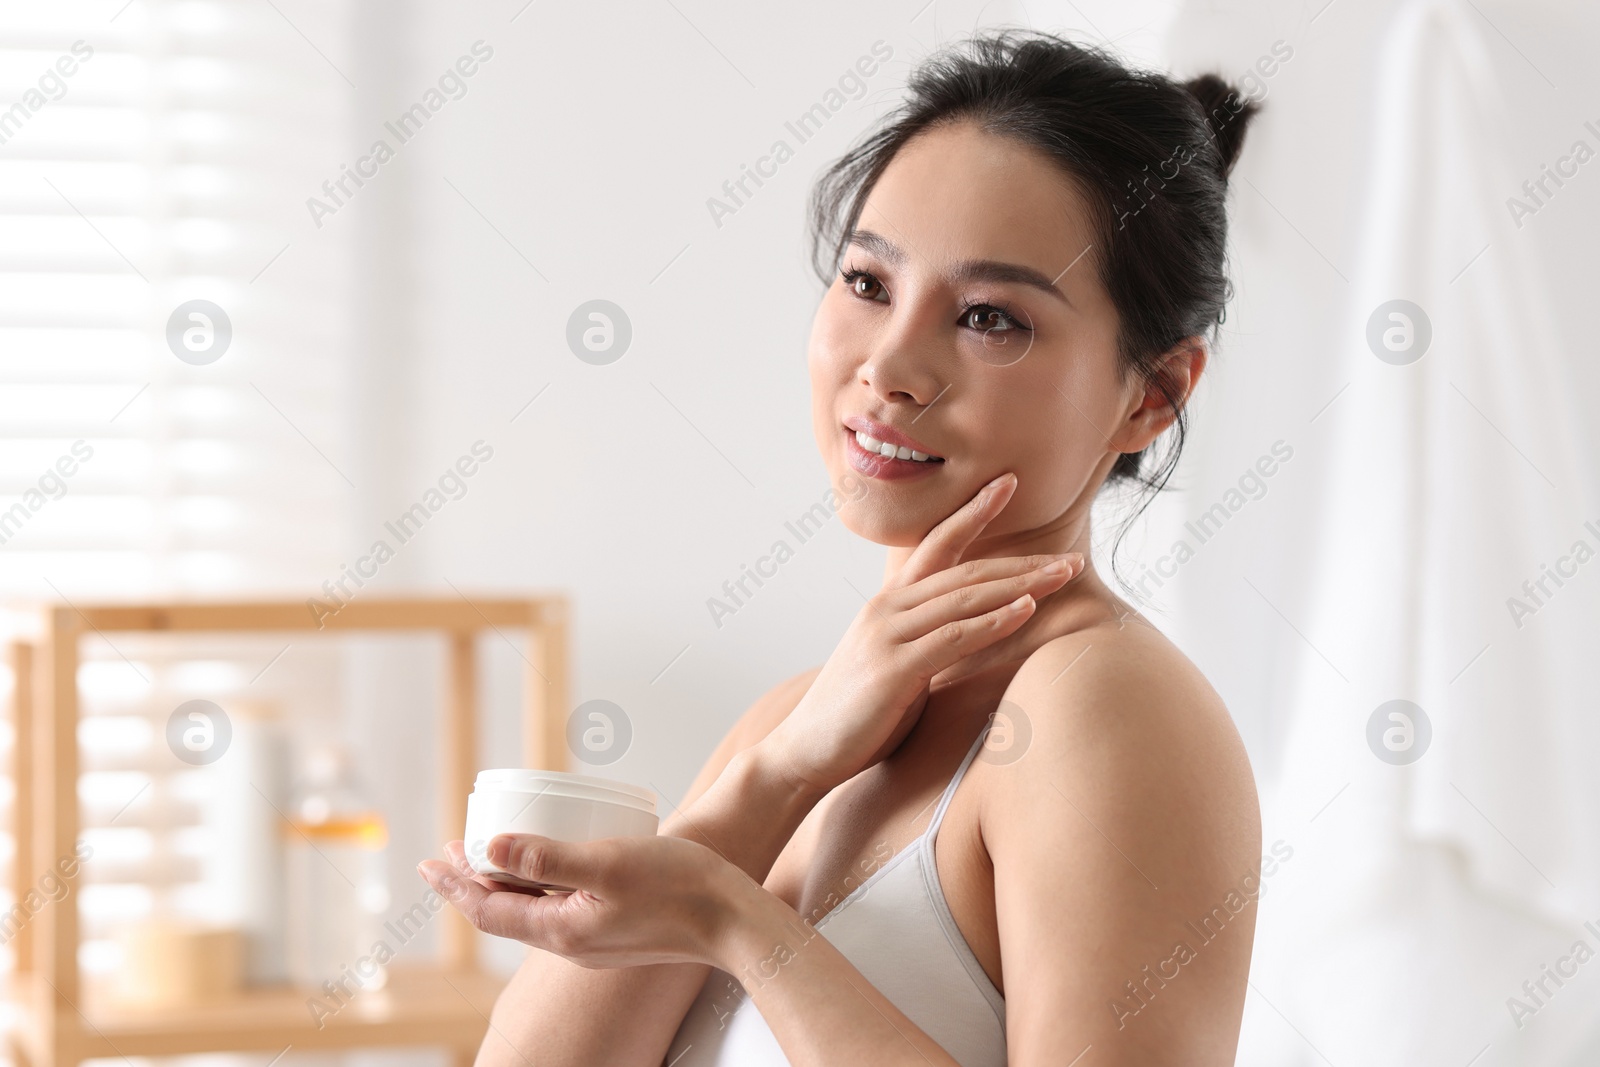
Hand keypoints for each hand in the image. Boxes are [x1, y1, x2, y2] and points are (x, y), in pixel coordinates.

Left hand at [417, 834, 747, 968]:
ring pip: (534, 909)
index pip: (489, 909)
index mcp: (563, 931)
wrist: (734, 918)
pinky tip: (551, 863)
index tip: (429, 860)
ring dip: (507, 880)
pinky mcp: (616, 930)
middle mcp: (573, 942)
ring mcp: (595, 940)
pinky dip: (540, 883)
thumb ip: (547, 858)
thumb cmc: (678, 886)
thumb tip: (490, 849)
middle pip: (507, 911)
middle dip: (475, 879)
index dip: (456, 884)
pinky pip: (561, 907)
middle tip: (451, 850)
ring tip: (492, 851)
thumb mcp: (606, 863)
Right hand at [759, 472, 1083, 794]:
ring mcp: (887, 635)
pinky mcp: (892, 668)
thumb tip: (973, 634)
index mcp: (889, 603)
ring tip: (1062, 575)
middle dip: (1022, 562)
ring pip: (964, 597)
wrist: (805, 750)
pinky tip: (1025, 610)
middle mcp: (887, 608)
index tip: (1008, 483)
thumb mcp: (896, 662)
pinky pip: (952, 638)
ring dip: (1020, 585)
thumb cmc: (858, 713)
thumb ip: (928, 639)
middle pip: (965, 571)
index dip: (973, 511)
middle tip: (1070, 557)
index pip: (936, 544)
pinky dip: (992, 622)